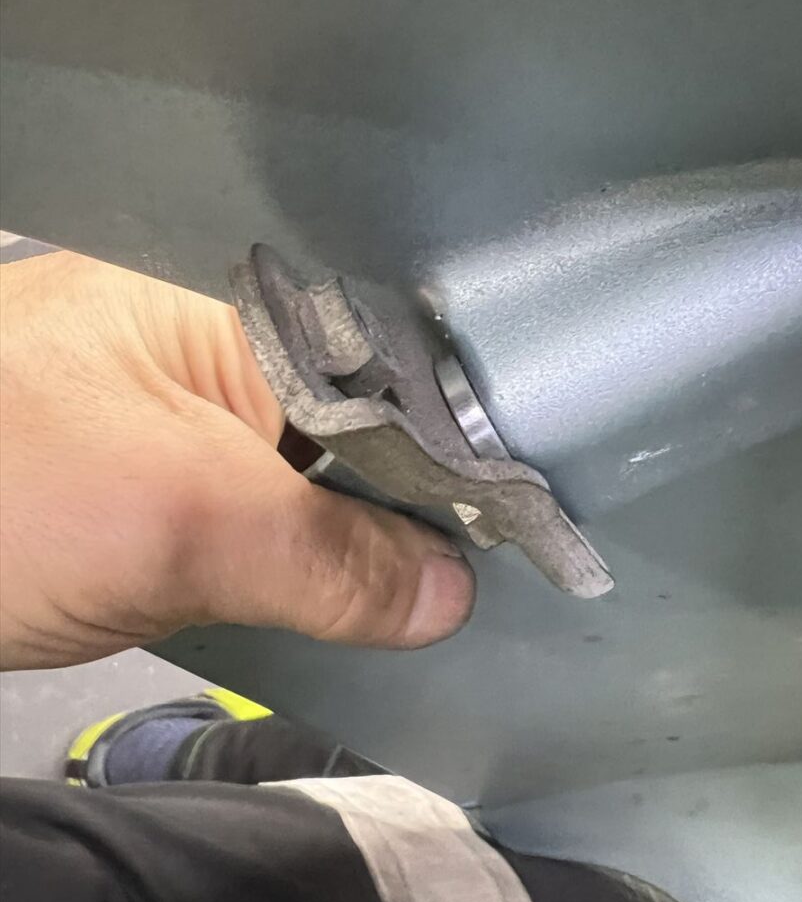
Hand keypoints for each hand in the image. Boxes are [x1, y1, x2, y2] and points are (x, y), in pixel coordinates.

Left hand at [0, 251, 473, 669]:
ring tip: (457, 589)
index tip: (528, 521)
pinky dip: (318, 567)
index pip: (397, 354)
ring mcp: (198, 423)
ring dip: (372, 541)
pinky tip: (366, 598)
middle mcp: (227, 348)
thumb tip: (449, 596)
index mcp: (236, 303)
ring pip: (326, 479)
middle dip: (427, 496)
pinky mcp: (173, 490)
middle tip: (507, 569)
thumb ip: (326, 554)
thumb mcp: (173, 517)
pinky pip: (276, 523)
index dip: (465, 436)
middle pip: (372, 418)